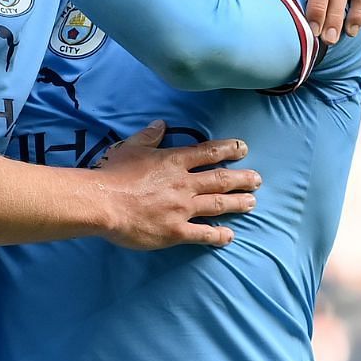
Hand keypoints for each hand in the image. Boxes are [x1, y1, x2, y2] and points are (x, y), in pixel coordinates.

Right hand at [93, 122, 260, 248]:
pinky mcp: (176, 231)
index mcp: (174, 162)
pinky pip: (203, 234)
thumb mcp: (131, 148)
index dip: (228, 149)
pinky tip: (229, 236)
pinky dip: (218, 235)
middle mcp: (184, 184)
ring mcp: (182, 208)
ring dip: (237, 203)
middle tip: (258, 180)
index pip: (208, 153)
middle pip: (220, 179)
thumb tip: (160, 124)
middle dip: (242, 179)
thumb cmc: (113, 174)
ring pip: (217, 204)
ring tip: (252, 202)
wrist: (103, 202)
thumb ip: (149, 136)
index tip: (243, 149)